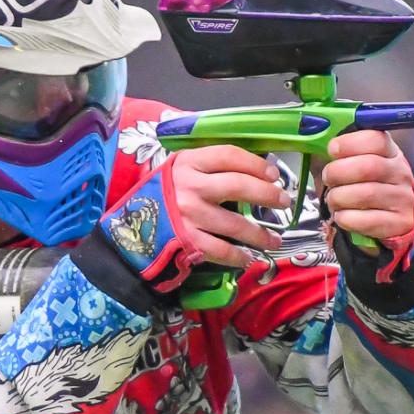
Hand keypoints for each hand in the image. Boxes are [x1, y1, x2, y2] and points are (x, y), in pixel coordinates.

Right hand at [170, 146, 288, 268]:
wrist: (130, 226)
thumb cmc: (163, 194)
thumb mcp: (180, 170)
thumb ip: (209, 166)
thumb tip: (256, 171)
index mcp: (188, 163)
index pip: (229, 155)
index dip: (256, 164)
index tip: (274, 175)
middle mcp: (189, 187)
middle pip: (238, 186)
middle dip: (267, 195)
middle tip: (283, 202)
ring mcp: (188, 216)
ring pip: (234, 224)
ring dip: (260, 234)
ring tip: (275, 240)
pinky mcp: (186, 241)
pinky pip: (220, 250)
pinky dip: (238, 257)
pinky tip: (248, 258)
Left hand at [321, 130, 413, 242]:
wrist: (388, 219)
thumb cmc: (365, 187)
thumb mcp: (357, 164)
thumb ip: (342, 153)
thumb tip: (319, 142)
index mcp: (391, 153)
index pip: (376, 140)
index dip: (350, 143)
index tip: (332, 150)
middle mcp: (400, 174)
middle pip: (368, 167)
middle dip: (338, 172)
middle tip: (327, 178)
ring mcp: (402, 199)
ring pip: (365, 195)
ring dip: (339, 197)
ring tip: (333, 200)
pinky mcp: (398, 223)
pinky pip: (365, 220)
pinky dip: (345, 218)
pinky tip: (342, 216)